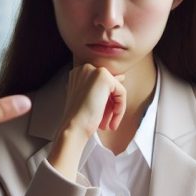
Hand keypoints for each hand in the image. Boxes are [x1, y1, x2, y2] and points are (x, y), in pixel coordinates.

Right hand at [47, 64, 125, 180]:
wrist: (74, 127)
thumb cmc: (79, 118)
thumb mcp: (91, 99)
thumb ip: (104, 86)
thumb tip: (121, 77)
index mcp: (79, 73)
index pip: (102, 85)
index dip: (105, 102)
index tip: (103, 116)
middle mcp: (85, 68)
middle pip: (110, 86)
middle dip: (109, 105)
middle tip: (105, 121)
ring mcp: (93, 71)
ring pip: (116, 90)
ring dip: (114, 109)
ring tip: (107, 124)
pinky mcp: (104, 77)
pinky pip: (121, 93)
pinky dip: (119, 108)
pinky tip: (111, 120)